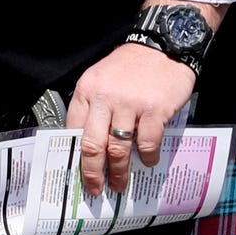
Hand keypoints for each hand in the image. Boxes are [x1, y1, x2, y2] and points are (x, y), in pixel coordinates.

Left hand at [66, 0, 214, 198]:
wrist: (162, 45)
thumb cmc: (131, 66)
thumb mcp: (102, 79)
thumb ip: (95, 106)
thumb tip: (91, 144)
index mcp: (87, 90)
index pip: (73, 129)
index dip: (75, 155)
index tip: (78, 173)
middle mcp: (104, 98)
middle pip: (92, 145)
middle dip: (92, 172)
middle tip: (95, 188)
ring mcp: (129, 104)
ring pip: (118, 148)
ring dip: (119, 171)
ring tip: (120, 183)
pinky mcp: (154, 109)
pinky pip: (146, 142)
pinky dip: (147, 157)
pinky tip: (148, 161)